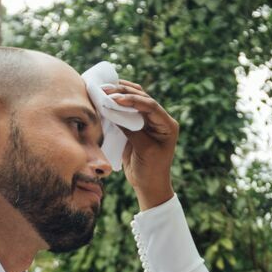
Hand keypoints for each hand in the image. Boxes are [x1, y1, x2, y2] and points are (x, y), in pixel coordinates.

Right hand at [103, 81, 178, 210]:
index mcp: (167, 125)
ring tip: (104, 88)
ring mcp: (148, 121)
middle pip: (143, 99)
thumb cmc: (150, 170)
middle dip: (124, 92)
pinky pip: (127, 110)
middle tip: (106, 89)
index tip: (117, 99)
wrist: (148, 184)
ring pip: (135, 100)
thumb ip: (132, 130)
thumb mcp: (143, 150)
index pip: (151, 106)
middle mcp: (159, 119)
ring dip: (120, 93)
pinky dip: (117, 104)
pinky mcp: (136, 125)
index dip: (134, 100)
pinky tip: (106, 96)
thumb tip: (115, 112)